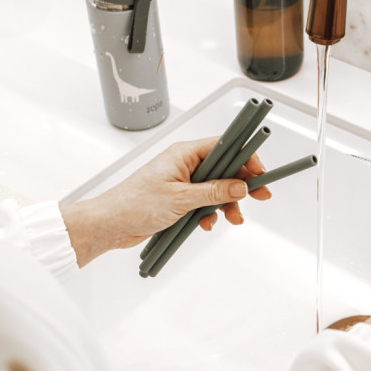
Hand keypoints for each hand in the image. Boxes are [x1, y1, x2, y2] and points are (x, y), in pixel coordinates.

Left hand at [60, 137, 270, 266]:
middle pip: (224, 168)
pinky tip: (206, 224)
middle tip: (259, 197)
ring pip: (216, 188)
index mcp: (184, 154)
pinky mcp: (178, 199)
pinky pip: (204, 202)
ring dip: (226, 204)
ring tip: (232, 218)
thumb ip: (214, 191)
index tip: (260, 171)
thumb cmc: (135, 204)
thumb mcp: (181, 198)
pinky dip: (210, 213)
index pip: (224, 146)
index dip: (245, 157)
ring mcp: (181, 182)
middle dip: (240, 185)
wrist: (110, 224)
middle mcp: (184, 164)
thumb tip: (239, 186)